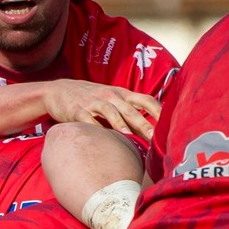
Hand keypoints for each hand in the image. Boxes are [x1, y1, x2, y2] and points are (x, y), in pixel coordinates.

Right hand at [42, 80, 159, 138]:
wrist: (58, 91)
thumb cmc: (89, 99)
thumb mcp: (110, 99)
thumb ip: (128, 111)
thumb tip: (149, 130)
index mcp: (122, 94)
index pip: (146, 100)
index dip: (159, 111)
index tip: (170, 125)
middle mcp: (110, 96)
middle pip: (131, 109)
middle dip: (144, 123)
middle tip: (154, 137)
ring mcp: (94, 102)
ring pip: (111, 112)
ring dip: (120, 124)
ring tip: (129, 136)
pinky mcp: (77, 110)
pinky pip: (88, 119)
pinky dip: (95, 128)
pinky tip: (101, 137)